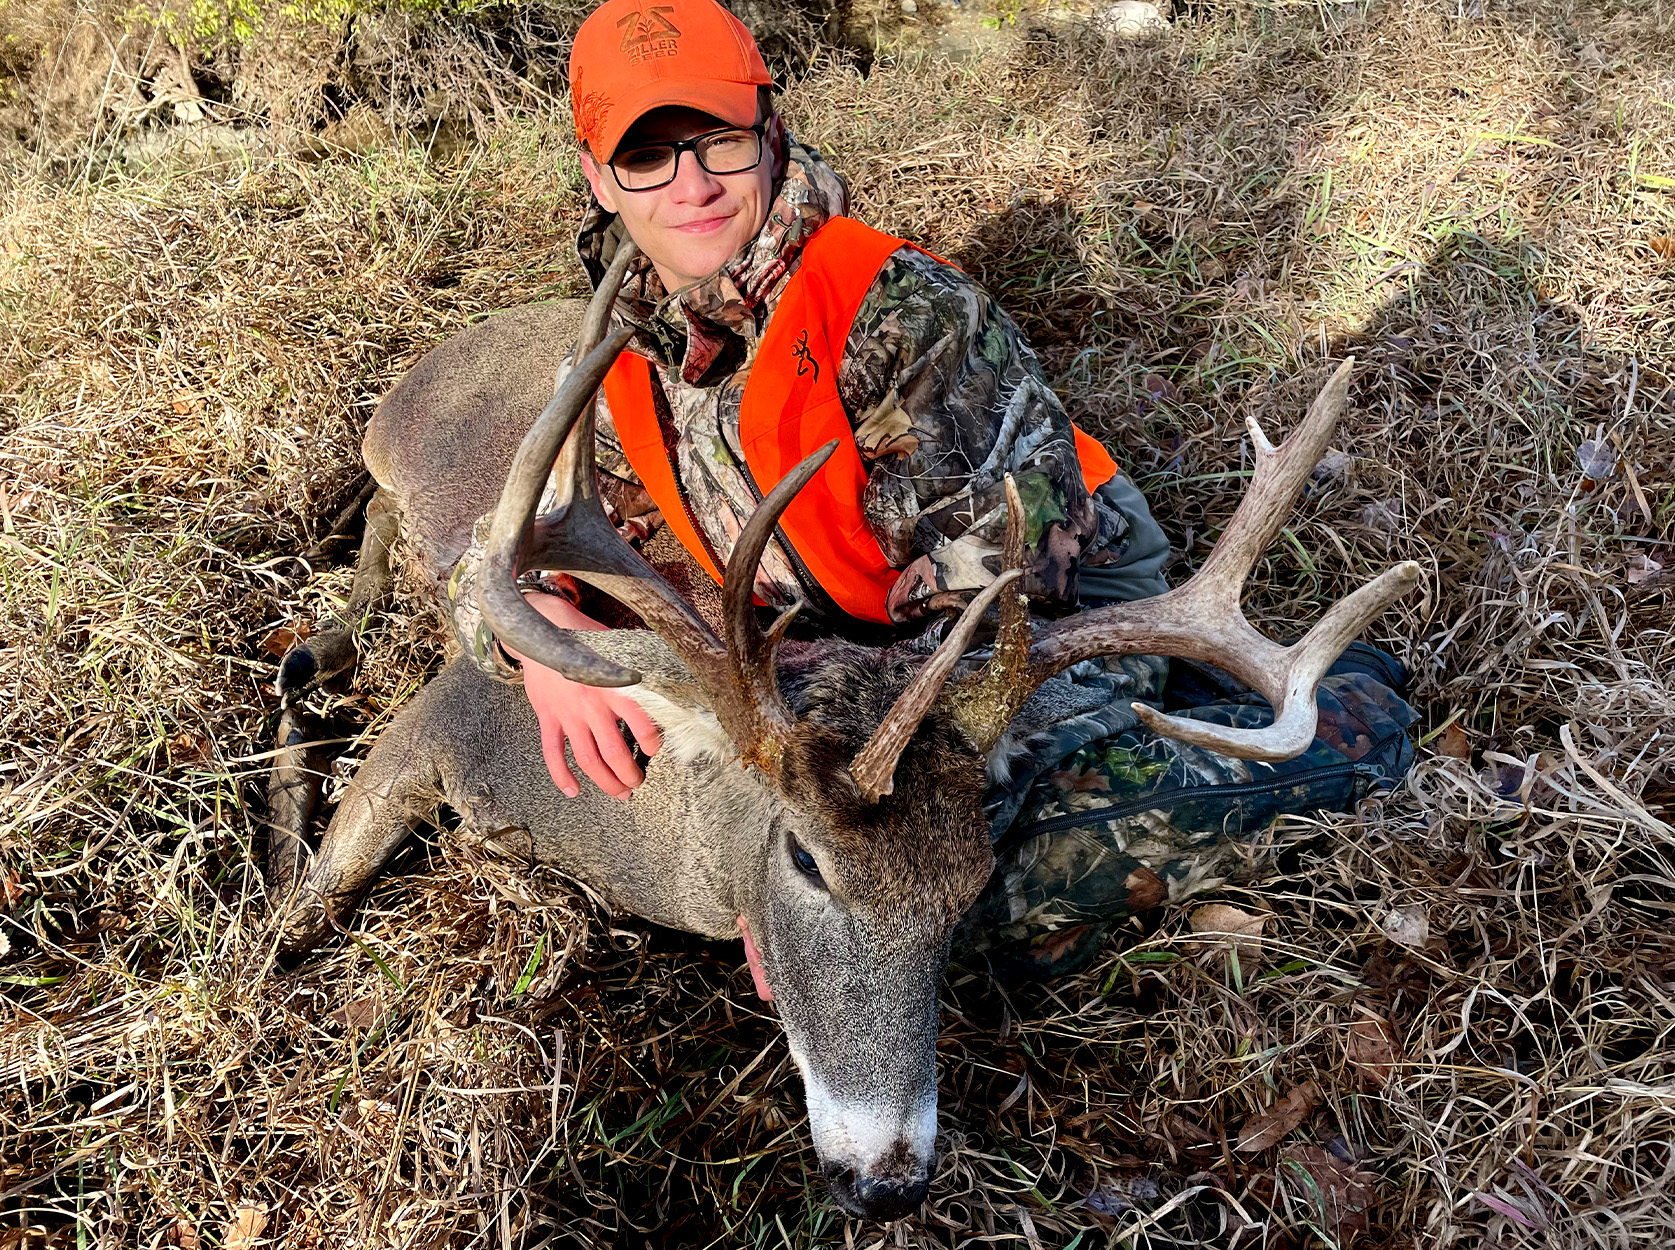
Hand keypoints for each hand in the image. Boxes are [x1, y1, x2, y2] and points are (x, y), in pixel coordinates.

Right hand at [503, 593, 662, 799]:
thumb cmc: (586, 637)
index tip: (656, 751)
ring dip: (605, 782)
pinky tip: (573, 790)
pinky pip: (552, 754)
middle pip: (614, 752)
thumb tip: (674, 677)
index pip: (641, 724)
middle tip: (638, 783)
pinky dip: (562, 776)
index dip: (653, 743)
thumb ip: (638, 668)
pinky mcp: (548, 717)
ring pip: (587, 759)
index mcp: (615, 686)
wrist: (542, 628)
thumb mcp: (617, 647)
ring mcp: (568, 713)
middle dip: (629, 775)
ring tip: (619, 793)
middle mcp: (592, 703)